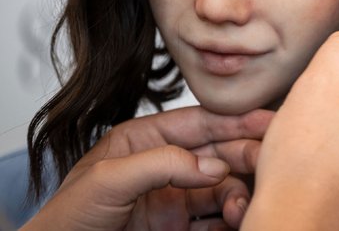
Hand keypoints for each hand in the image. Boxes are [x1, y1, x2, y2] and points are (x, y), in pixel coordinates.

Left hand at [22, 107, 272, 230]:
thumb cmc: (66, 218)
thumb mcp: (107, 178)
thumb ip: (161, 163)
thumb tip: (212, 166)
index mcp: (146, 140)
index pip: (200, 123)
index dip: (236, 121)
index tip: (267, 121)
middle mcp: (166, 166)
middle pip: (219, 153)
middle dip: (246, 155)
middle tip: (269, 162)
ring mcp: (174, 199)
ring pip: (223, 188)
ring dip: (239, 194)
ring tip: (240, 208)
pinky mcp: (178, 229)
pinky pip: (215, 220)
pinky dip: (232, 219)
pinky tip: (238, 220)